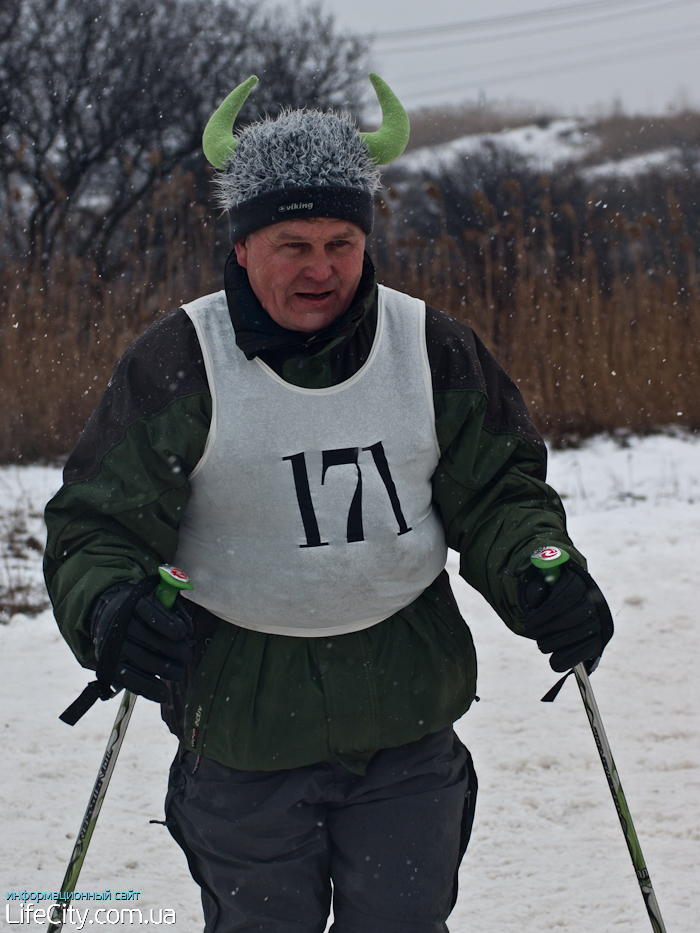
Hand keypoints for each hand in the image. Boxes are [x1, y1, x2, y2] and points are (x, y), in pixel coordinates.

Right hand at [91, 584, 192, 701]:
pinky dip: (148, 688)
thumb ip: (173, 611)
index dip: (167, 622)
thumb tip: (188, 630)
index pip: (148, 611)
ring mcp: (112, 646)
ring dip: (163, 669)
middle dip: (172, 650)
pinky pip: (129, 679)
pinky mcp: (109, 665)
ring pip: (140, 659)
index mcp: (132, 603)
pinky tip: (163, 693)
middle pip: (147, 638)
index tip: (182, 633)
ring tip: (179, 673)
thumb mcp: (156, 601)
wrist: (107, 616)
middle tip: (187, 656)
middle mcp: (119, 624)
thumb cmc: (142, 610)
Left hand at [518, 561, 613, 671]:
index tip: (529, 623)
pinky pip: (588, 649)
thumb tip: (535, 600)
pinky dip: (570, 658)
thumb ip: (534, 589)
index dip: (546, 612)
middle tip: (532, 633)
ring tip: (541, 645)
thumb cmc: (546, 594)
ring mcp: (597, 620)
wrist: (560, 605)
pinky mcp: (597, 638)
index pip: (566, 596)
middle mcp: (592, 600)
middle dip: (549, 628)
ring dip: (557, 642)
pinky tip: (555, 662)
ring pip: (581, 633)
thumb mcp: (537, 586)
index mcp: (577, 582)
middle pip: (574, 616)